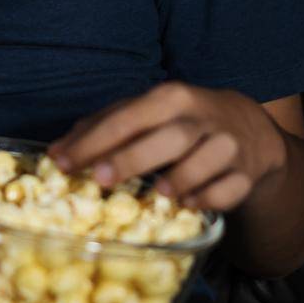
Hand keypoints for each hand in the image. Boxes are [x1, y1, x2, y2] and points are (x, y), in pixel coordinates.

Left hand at [45, 81, 288, 212]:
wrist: (246, 128)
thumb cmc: (180, 121)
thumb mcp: (147, 114)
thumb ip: (104, 127)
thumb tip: (57, 151)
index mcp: (170, 98)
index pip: (127, 117)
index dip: (93, 141)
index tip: (63, 163)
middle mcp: (201, 117)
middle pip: (168, 137)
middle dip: (132, 159)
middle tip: (100, 179)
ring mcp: (228, 144)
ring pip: (206, 160)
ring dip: (179, 178)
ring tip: (155, 193)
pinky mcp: (246, 172)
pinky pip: (230, 188)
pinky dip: (209, 198)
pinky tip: (189, 204)